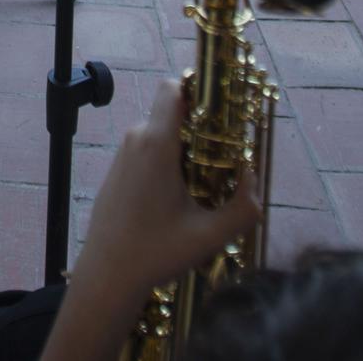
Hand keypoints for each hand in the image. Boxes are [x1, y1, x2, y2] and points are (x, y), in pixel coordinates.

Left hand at [75, 78, 263, 300]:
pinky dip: (167, 163)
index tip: (222, 114)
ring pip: (161, 135)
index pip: (173, 88)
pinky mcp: (117, 171)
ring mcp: (122, 155)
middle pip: (173, 115)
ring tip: (202, 188)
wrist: (106, 275)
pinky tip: (177, 199)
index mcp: (155, 144)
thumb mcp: (210, 236)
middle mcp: (136, 140)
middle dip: (201, 131)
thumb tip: (255, 181)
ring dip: (185, 151)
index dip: (198, 90)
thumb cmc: (155, 252)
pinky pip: (147, 151)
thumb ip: (244, 209)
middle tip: (223, 162)